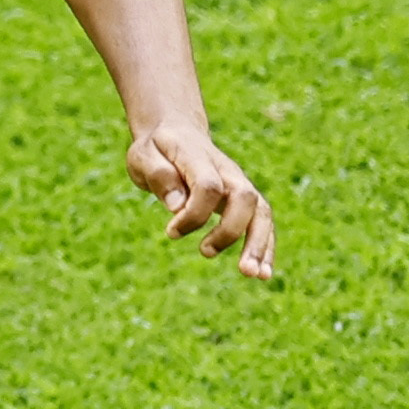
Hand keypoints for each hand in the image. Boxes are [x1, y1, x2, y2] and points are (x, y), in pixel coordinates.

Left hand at [126, 123, 275, 279]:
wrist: (177, 133)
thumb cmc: (157, 149)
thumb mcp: (143, 156)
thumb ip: (158, 176)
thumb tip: (177, 207)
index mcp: (198, 156)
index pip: (208, 186)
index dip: (193, 213)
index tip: (171, 231)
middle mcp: (226, 169)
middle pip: (244, 197)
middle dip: (231, 230)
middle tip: (205, 253)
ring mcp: (239, 183)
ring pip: (260, 211)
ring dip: (259, 244)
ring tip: (253, 275)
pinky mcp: (243, 199)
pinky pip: (262, 221)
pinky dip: (265, 247)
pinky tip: (262, 274)